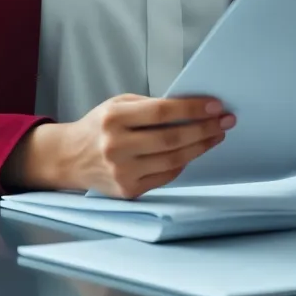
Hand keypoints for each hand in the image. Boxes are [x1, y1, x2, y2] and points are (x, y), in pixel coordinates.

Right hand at [4, 94, 234, 197]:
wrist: (69, 158)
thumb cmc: (99, 126)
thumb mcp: (118, 105)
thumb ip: (150, 107)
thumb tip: (191, 109)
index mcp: (113, 118)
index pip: (162, 112)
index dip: (192, 109)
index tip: (216, 105)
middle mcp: (117, 146)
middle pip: (172, 139)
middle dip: (204, 128)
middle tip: (226, 120)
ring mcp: (122, 172)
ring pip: (173, 159)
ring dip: (200, 147)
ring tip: (216, 135)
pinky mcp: (129, 190)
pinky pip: (166, 175)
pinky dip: (183, 163)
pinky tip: (194, 151)